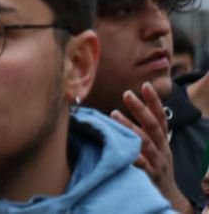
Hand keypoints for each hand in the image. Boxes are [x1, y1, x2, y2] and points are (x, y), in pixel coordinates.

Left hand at [111, 82, 192, 212]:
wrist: (169, 196)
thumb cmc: (155, 166)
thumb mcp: (154, 147)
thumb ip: (143, 131)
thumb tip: (122, 110)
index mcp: (162, 140)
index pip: (160, 117)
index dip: (154, 101)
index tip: (145, 84)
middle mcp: (162, 148)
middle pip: (153, 125)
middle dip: (140, 108)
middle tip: (126, 93)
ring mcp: (157, 162)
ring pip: (145, 142)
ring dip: (130, 128)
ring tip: (114, 114)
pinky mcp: (151, 176)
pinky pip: (142, 165)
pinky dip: (132, 157)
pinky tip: (122, 149)